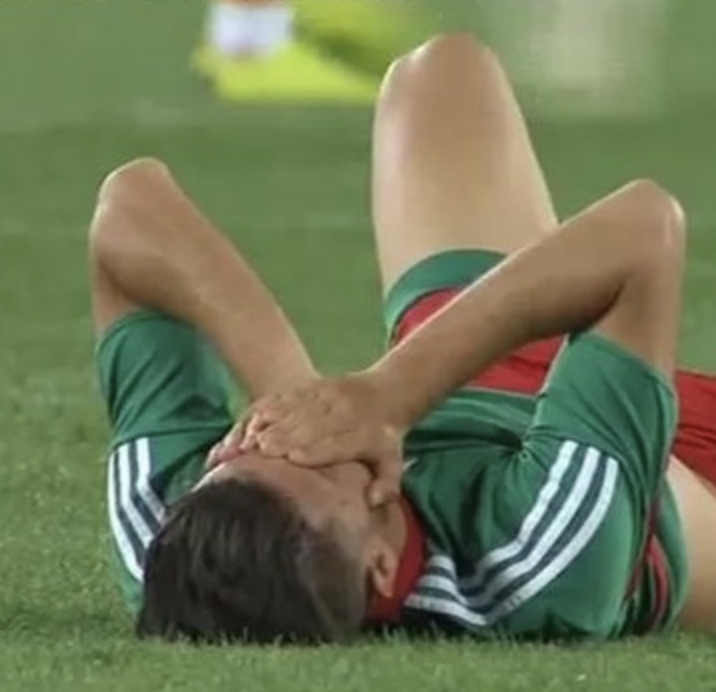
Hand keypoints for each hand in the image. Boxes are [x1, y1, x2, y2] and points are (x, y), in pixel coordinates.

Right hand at [207, 373, 404, 505]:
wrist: (384, 393)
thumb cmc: (383, 439)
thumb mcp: (393, 461)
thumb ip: (387, 483)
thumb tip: (373, 500)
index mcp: (363, 435)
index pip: (336, 443)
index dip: (314, 450)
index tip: (293, 458)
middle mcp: (343, 414)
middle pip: (310, 425)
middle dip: (284, 437)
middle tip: (259, 449)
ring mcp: (326, 397)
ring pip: (295, 409)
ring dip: (270, 422)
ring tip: (249, 438)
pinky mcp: (313, 387)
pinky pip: (287, 396)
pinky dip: (268, 408)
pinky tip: (251, 420)